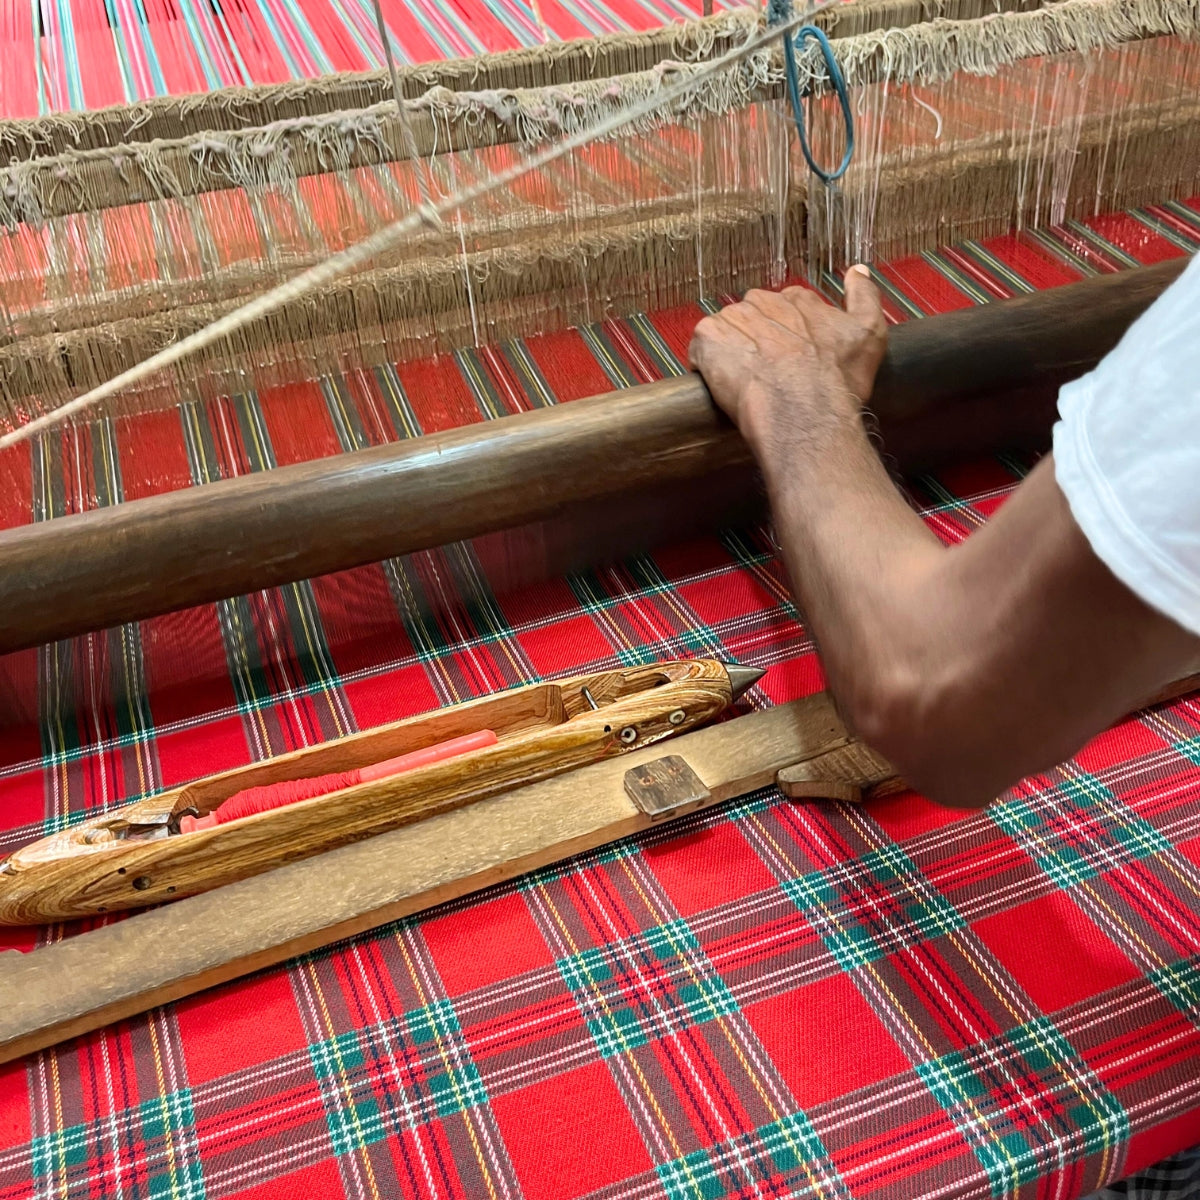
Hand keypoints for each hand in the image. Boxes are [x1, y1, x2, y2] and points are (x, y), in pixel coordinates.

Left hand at [688, 266, 887, 457]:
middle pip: (750, 317)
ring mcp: (735, 318)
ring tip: (744, 383)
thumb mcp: (868, 334)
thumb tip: (858, 270)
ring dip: (729, 353)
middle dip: (753, 341)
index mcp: (797, 301)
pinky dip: (706, 363)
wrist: (804, 412)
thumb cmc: (834, 382)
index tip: (785, 356)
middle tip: (764, 373)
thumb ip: (864, 296)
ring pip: (725, 331)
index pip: (782, 306)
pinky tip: (721, 385)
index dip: (782, 334)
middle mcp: (765, 302)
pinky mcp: (710, 337)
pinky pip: (700, 346)